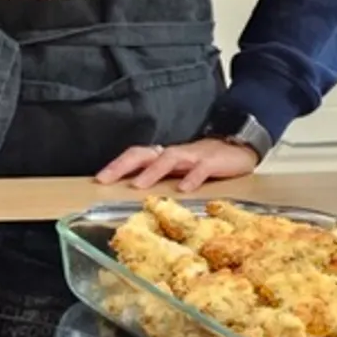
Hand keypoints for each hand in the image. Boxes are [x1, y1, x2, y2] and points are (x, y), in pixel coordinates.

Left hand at [95, 138, 259, 192]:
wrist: (238, 146)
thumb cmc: (201, 162)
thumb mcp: (177, 169)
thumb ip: (158, 176)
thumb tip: (132, 190)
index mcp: (162, 155)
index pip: (134, 155)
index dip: (116, 165)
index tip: (98, 180)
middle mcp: (173, 153)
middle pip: (143, 154)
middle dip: (122, 166)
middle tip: (106, 180)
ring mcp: (193, 156)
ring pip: (169, 159)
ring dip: (152, 172)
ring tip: (139, 186)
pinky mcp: (213, 162)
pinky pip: (201, 169)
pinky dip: (192, 178)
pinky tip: (183, 189)